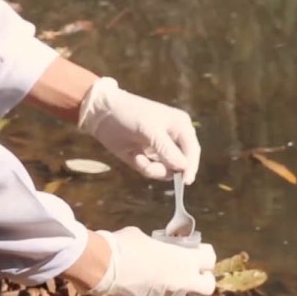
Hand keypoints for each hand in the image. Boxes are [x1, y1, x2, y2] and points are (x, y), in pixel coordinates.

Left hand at [78, 77, 200, 183]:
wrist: (103, 113)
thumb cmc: (130, 114)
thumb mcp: (150, 130)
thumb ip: (167, 149)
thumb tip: (184, 167)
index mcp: (181, 127)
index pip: (192, 150)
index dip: (191, 166)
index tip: (185, 182)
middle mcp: (174, 140)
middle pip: (181, 165)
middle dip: (165, 168)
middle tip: (149, 166)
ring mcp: (161, 151)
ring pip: (166, 171)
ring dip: (152, 168)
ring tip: (139, 158)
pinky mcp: (148, 158)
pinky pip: (152, 171)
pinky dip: (143, 167)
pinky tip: (135, 156)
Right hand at [87, 227, 215, 295]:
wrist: (101, 268)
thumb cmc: (124, 245)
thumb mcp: (146, 238)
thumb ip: (159, 246)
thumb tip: (157, 247)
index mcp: (184, 260)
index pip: (210, 259)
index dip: (204, 255)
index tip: (196, 251)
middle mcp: (182, 282)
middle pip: (208, 287)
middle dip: (202, 280)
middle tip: (190, 271)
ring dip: (182, 293)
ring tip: (169, 282)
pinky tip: (149, 287)